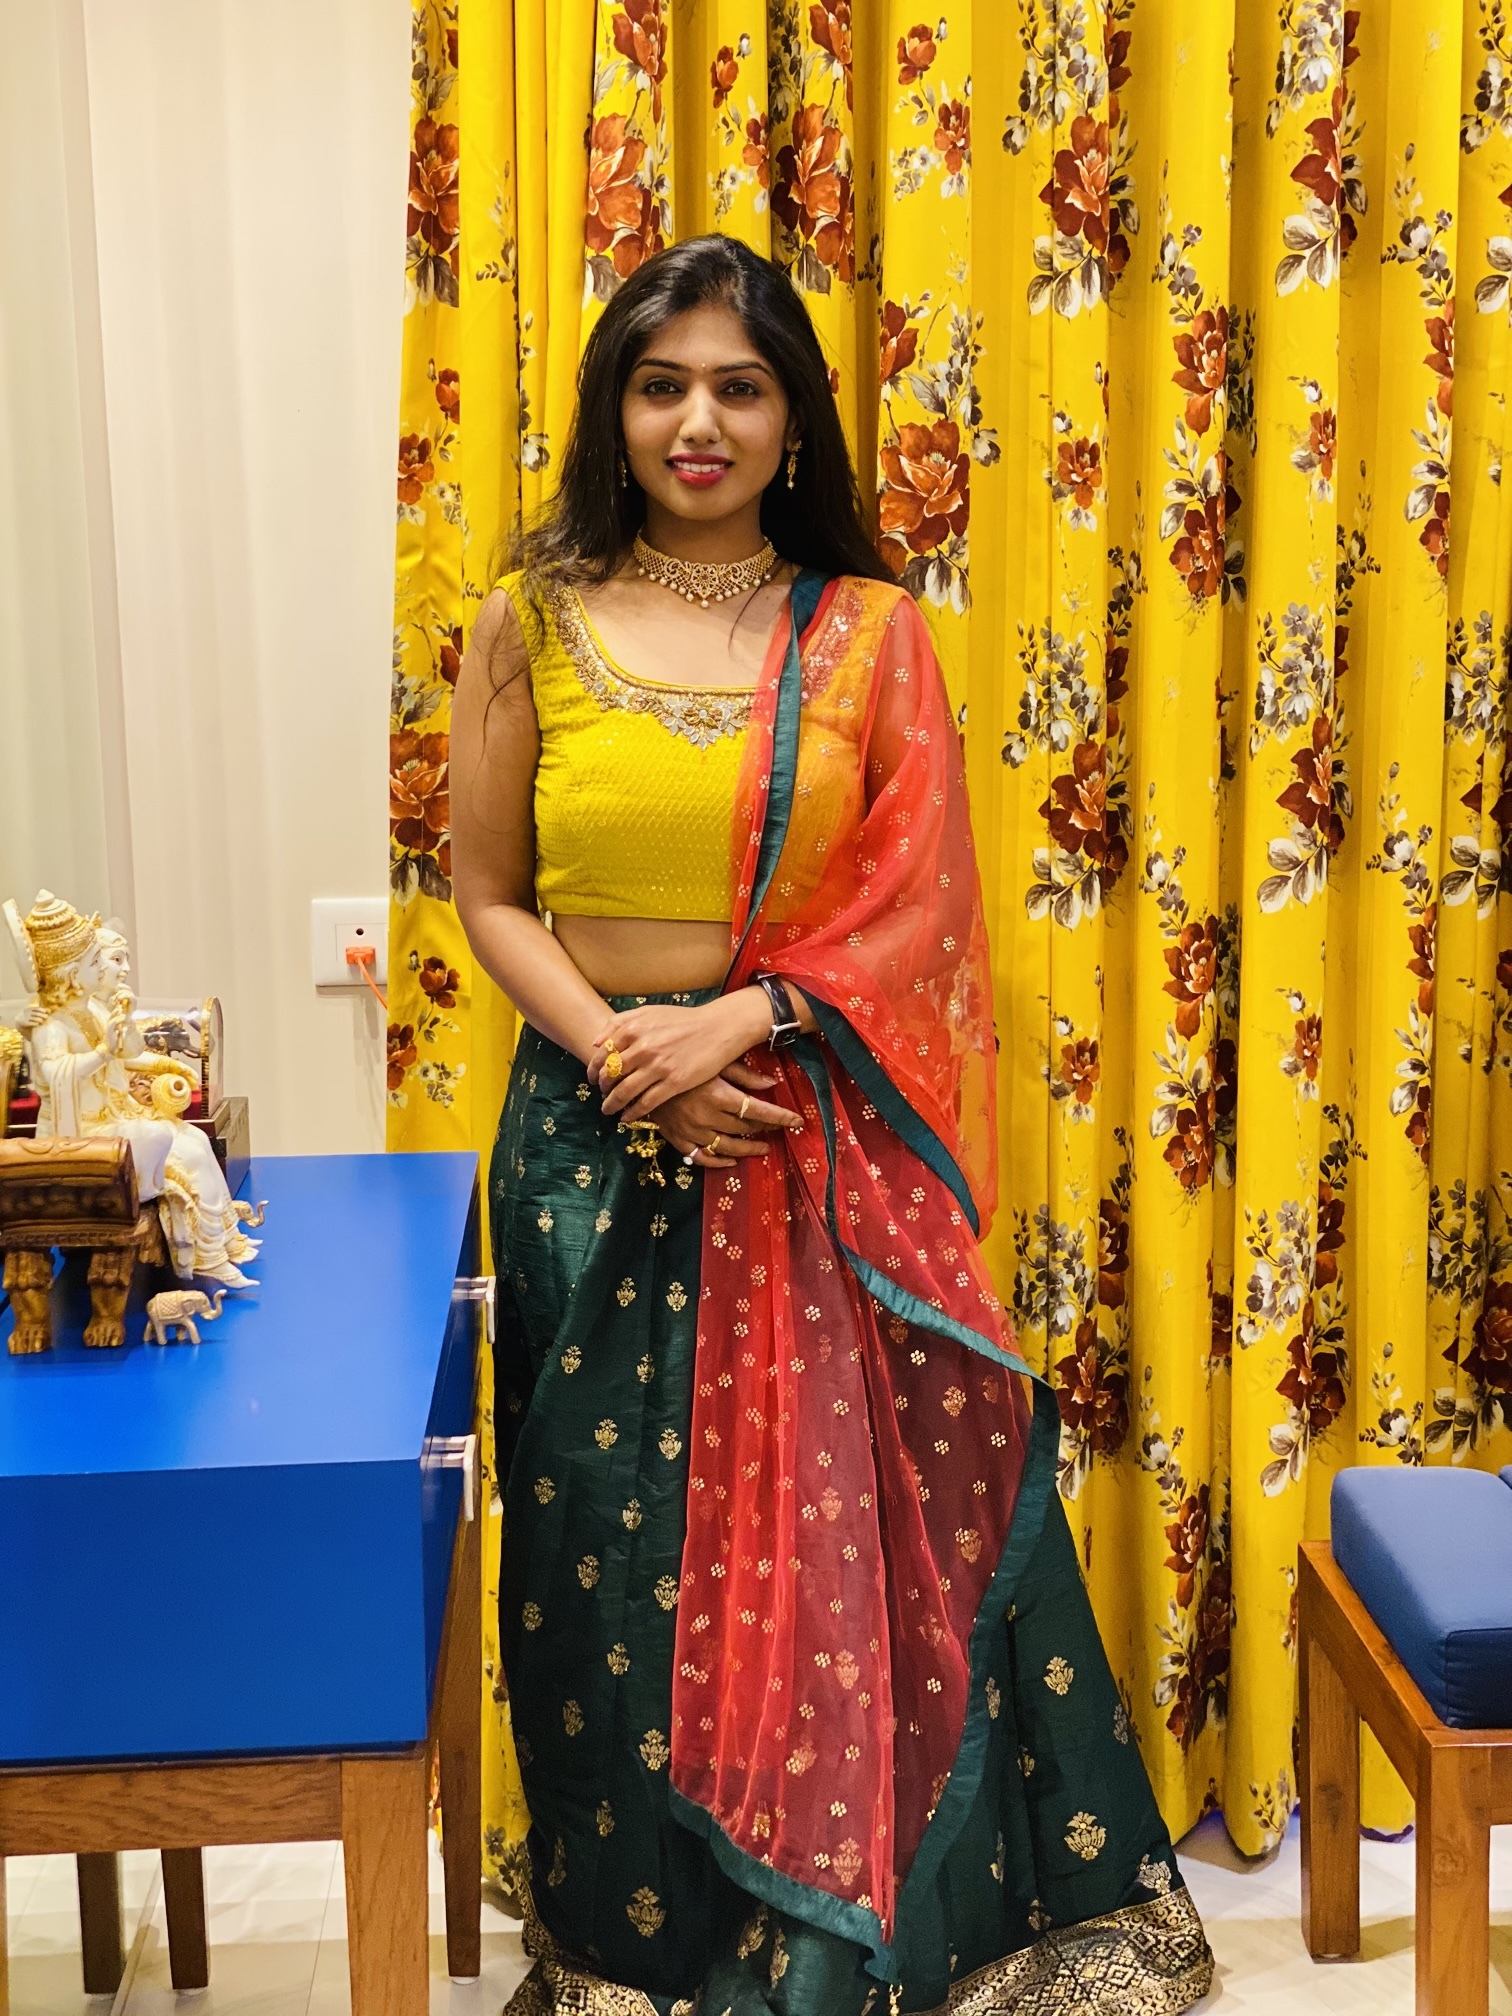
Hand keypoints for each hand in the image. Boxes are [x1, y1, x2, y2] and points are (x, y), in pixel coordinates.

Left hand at [590, 992, 770, 1120]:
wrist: (717, 1028)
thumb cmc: (682, 1020)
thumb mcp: (649, 1012)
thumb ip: (619, 1023)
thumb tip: (595, 1043)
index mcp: (633, 1029)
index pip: (602, 1056)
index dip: (593, 1070)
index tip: (593, 1079)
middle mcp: (642, 1048)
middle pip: (610, 1076)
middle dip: (603, 1089)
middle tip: (603, 1095)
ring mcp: (658, 1067)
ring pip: (624, 1092)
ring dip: (612, 1105)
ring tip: (608, 1110)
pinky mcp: (674, 1083)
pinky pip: (646, 1103)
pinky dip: (632, 1113)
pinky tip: (627, 1117)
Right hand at [648, 1062, 801, 1168]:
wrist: (638, 1071)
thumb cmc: (679, 1059)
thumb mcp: (713, 1061)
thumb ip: (743, 1074)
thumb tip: (771, 1083)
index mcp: (718, 1095)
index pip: (758, 1110)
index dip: (780, 1117)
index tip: (798, 1121)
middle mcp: (707, 1117)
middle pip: (744, 1128)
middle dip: (766, 1129)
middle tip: (780, 1129)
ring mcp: (691, 1131)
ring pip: (727, 1148)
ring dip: (748, 1150)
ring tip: (764, 1148)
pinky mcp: (677, 1139)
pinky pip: (701, 1157)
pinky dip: (718, 1162)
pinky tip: (731, 1162)